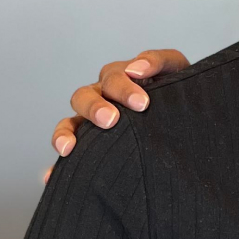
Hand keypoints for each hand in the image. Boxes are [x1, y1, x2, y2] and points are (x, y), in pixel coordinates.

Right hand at [47, 50, 190, 175]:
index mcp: (121, 78)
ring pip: (70, 122)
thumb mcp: (176, 69)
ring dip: (66, 133)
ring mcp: (93, 120)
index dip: (123, 88)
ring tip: (69, 148)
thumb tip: (136, 68)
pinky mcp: (90, 143)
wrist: (187, 116)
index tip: (142, 103)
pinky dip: (56, 164)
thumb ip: (158, 61)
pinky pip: (68, 151)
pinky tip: (52, 176)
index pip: (112, 76)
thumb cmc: (178, 90)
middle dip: (95, 107)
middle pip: (85, 96)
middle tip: (112, 120)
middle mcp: (102, 97)